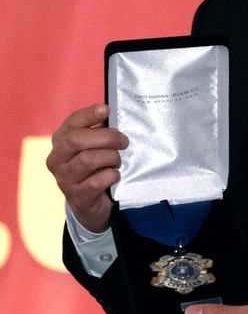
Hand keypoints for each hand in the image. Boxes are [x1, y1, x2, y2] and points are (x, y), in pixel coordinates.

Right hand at [46, 103, 128, 232]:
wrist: (91, 203)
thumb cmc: (96, 168)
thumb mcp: (94, 147)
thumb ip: (100, 131)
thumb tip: (112, 114)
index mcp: (61, 141)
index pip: (71, 122)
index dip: (88, 114)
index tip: (106, 109)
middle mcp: (57, 159)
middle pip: (77, 140)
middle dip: (107, 137)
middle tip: (124, 142)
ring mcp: (64, 179)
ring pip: (88, 160)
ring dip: (111, 158)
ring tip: (117, 162)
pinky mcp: (77, 196)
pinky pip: (97, 181)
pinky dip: (111, 176)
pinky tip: (115, 176)